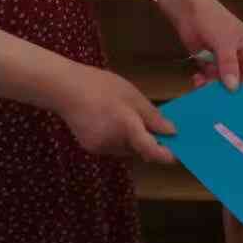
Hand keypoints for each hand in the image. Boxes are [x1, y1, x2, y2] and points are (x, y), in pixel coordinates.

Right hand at [57, 64, 175, 164]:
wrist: (64, 89)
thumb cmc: (101, 86)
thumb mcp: (132, 96)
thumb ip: (152, 117)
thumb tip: (172, 132)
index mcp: (127, 127)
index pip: (151, 150)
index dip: (166, 155)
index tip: (177, 155)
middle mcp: (114, 143)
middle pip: (139, 150)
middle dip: (147, 141)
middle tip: (151, 124)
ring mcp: (101, 148)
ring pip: (126, 150)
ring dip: (132, 140)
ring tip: (124, 116)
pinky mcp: (91, 148)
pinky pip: (112, 147)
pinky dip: (117, 139)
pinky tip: (110, 121)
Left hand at [159, 0, 242, 91]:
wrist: (188, 8)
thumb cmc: (212, 19)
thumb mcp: (224, 43)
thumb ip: (229, 65)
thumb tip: (233, 87)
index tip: (234, 100)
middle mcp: (239, 57)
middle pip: (236, 80)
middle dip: (226, 88)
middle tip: (215, 98)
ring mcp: (223, 60)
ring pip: (221, 81)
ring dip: (212, 86)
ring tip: (201, 86)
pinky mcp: (208, 62)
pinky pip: (209, 78)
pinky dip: (203, 81)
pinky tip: (196, 80)